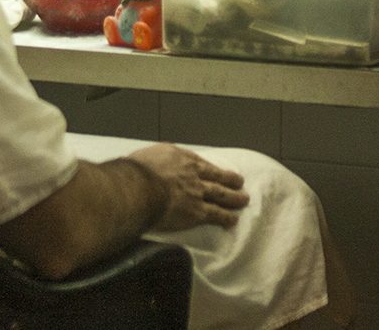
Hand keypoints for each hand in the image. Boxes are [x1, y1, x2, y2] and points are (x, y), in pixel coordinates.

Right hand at [125, 143, 248, 230]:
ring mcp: (198, 192)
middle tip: (239, 183)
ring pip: (221, 195)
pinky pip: (216, 215)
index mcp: (180, 157)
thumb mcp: (144, 157)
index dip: (210, 167)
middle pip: (216, 176)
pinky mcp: (197, 212)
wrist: (139, 189)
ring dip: (234, 198)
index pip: (200, 162)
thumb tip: (148, 169)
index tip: (216, 170)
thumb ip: (153, 163)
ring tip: (243, 200)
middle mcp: (193, 173)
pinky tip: (232, 220)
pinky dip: (226, 218)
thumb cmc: (135, 172)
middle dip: (230, 180)